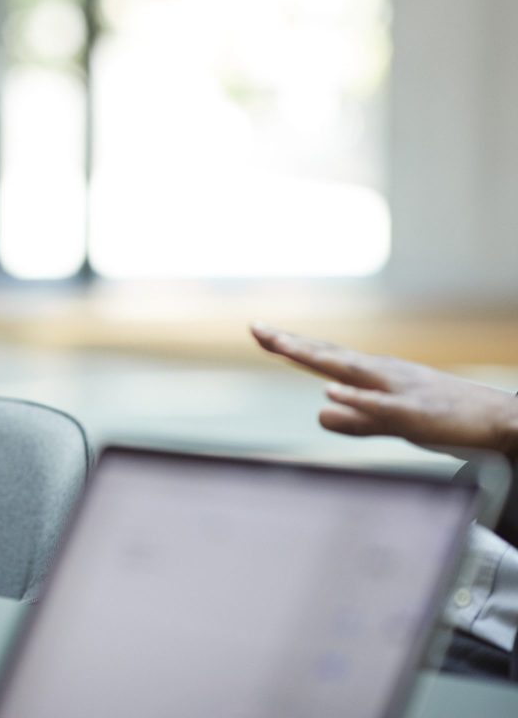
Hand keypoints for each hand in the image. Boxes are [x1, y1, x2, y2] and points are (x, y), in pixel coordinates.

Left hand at [250, 322, 517, 455]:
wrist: (500, 420)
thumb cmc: (446, 417)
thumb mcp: (391, 420)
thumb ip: (355, 418)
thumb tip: (320, 411)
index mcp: (374, 375)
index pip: (324, 356)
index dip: (291, 345)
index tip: (258, 331)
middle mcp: (382, 373)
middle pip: (328, 355)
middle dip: (292, 343)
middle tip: (256, 329)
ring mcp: (398, 389)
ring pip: (349, 370)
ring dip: (314, 358)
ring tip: (282, 346)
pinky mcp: (415, 413)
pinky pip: (380, 405)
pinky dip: (354, 397)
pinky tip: (330, 391)